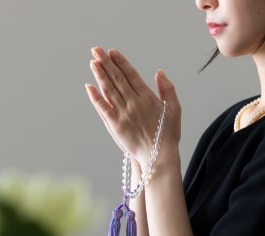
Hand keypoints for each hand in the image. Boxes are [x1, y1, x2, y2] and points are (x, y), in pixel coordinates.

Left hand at [85, 47, 181, 167]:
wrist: (159, 156)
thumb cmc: (168, 134)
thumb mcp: (175, 109)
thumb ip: (168, 89)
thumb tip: (159, 72)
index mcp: (148, 98)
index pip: (131, 75)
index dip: (121, 62)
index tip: (112, 52)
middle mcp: (134, 104)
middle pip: (117, 79)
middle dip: (106, 63)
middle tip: (96, 50)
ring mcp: (123, 114)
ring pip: (109, 90)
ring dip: (100, 75)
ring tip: (92, 62)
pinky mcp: (115, 126)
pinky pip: (103, 108)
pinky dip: (96, 97)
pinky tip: (89, 86)